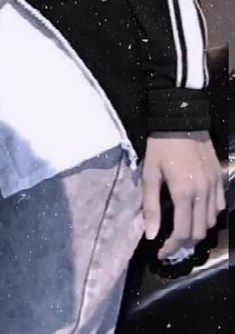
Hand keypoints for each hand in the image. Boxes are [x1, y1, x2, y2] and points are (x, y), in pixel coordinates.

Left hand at [142, 132, 224, 259]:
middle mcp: (203, 193)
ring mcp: (215, 186)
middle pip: (198, 232)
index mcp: (183, 193)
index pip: (182, 233)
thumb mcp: (149, 173)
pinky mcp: (220, 178)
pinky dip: (209, 216)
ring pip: (212, 222)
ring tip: (183, 230)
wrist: (181, 119)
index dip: (171, 247)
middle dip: (184, 243)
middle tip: (170, 243)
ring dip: (197, 230)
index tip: (160, 252)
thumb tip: (150, 235)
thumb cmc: (160, 146)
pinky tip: (197, 213)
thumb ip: (151, 206)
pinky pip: (219, 207)